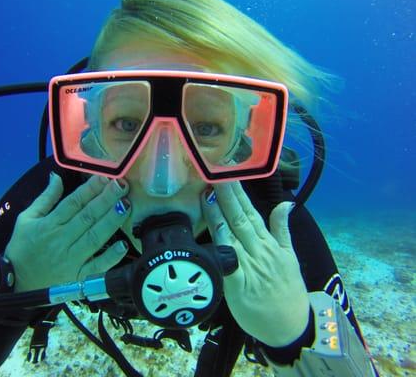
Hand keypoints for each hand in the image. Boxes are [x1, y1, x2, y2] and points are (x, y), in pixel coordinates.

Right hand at [4, 172, 130, 291]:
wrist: (14, 284)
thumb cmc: (22, 249)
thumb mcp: (26, 219)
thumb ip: (45, 198)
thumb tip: (57, 176)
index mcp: (49, 224)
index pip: (73, 203)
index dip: (90, 189)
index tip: (105, 176)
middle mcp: (62, 240)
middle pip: (87, 217)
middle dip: (106, 199)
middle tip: (122, 185)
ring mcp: (71, 260)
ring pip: (95, 237)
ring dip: (111, 221)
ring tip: (126, 206)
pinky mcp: (78, 279)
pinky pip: (96, 268)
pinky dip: (109, 258)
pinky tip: (122, 246)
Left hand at [201, 181, 309, 346]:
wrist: (291, 326)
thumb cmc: (288, 291)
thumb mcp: (290, 256)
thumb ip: (281, 229)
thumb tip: (285, 203)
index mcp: (269, 244)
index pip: (251, 212)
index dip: (239, 193)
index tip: (228, 172)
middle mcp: (258, 251)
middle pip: (240, 218)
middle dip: (227, 195)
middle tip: (215, 172)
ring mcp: (248, 267)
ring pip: (231, 236)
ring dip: (218, 214)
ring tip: (207, 193)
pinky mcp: (238, 285)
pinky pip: (227, 263)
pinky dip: (220, 247)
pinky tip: (211, 232)